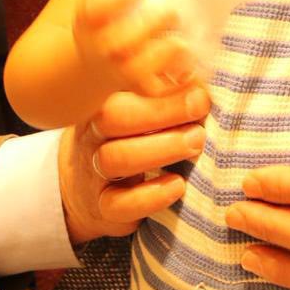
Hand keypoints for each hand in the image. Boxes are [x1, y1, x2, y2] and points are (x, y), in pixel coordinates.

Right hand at [58, 84, 209, 244]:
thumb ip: (165, 97)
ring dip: (160, 149)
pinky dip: (151, 196)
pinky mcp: (102, 207)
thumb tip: (201, 82)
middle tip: (199, 110)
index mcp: (102, 103)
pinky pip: (119, 204)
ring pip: (114, 158)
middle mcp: (91, 134)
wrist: (87, 190)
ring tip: (194, 143)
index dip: (161, 86)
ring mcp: (92, 171)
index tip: (197, 89)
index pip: (122, 85)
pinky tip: (178, 185)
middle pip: (113, 117)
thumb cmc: (130, 141)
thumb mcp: (140, 113)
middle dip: (161, 111)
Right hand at [74, 0, 194, 97]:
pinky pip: (156, 89)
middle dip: (149, 27)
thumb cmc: (107, 19)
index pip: (93, 11)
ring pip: (136, 70)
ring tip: (180, 40)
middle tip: (172, 11)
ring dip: (161, 55)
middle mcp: (100, 47)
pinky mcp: (138, 86)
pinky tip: (187, 58)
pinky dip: (174, 77)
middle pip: (117, 44)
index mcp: (88, 22)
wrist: (95, 62)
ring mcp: (118, 70)